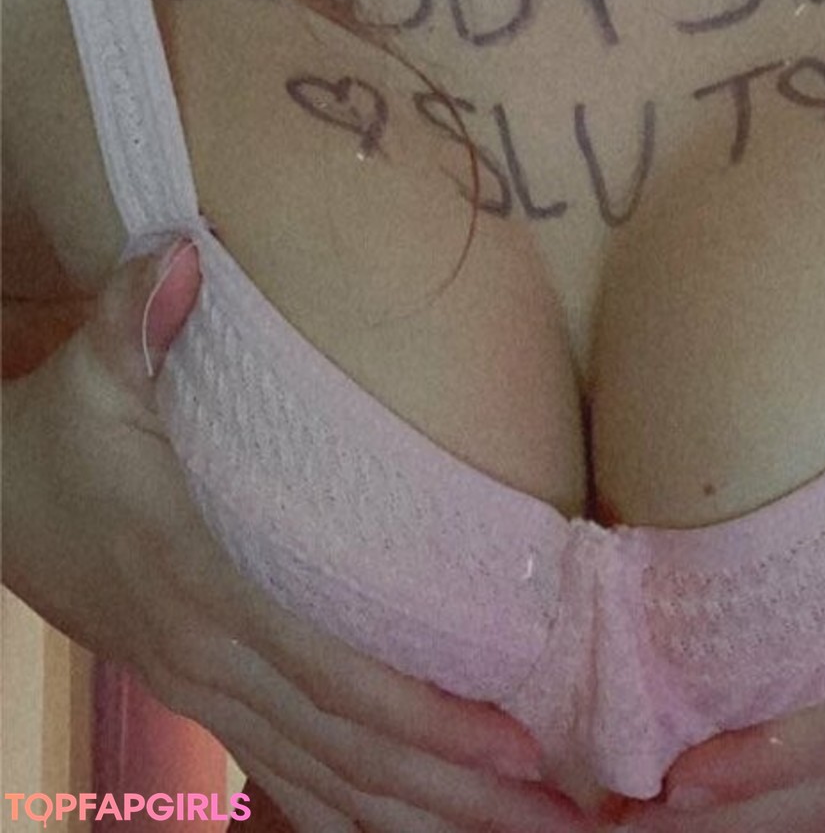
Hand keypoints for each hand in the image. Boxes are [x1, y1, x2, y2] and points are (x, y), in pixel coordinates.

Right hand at [1, 242, 586, 832]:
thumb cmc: (59, 438)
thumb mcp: (88, 372)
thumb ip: (132, 316)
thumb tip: (180, 255)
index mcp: (203, 583)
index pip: (328, 668)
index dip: (421, 714)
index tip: (512, 739)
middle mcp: (211, 657)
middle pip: (347, 746)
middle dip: (454, 790)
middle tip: (558, 818)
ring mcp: (205, 689)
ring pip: (325, 779)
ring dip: (421, 815)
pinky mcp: (203, 694)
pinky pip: (289, 773)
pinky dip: (356, 811)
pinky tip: (418, 829)